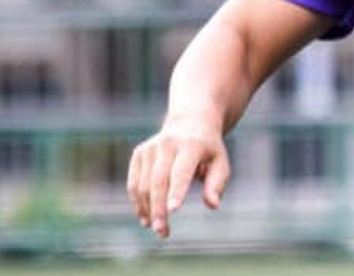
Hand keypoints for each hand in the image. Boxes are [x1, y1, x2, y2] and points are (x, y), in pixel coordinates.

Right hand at [127, 118, 230, 238]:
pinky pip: (133, 183)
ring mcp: (150, 148)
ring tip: (158, 229)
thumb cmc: (209, 149)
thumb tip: (213, 205)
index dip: (177, 191)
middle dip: (159, 208)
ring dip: (148, 210)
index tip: (173, 211)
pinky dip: (137, 202)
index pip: (181, 171)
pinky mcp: (139, 153)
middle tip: (162, 231)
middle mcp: (168, 144)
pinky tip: (146, 218)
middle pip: (158, 181)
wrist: (190, 122)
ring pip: (143, 185)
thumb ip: (216, 183)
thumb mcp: (220, 162)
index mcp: (191, 145)